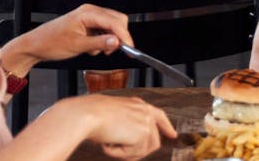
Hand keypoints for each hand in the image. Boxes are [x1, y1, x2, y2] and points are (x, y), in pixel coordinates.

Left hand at [15, 4, 132, 63]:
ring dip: (109, 39)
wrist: (35, 45)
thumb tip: (117, 42)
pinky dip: (102, 39)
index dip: (125, 36)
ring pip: (112, 25)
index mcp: (88, 13)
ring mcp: (88, 16)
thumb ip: (100, 43)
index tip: (130, 49)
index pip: (115, 22)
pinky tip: (91, 47)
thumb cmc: (51, 43)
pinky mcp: (87, 22)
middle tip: (111, 51)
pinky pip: (103, 29)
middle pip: (117, 20)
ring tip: (97, 50)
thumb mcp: (77, 46)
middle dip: (118, 37)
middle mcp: (90, 11)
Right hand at [47, 94, 175, 158]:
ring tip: (109, 145)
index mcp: (137, 104)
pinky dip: (118, 153)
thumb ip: (125, 123)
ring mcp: (146, 122)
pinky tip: (108, 144)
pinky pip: (133, 153)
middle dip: (138, 151)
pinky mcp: (143, 134)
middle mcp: (145, 111)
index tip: (172, 135)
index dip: (166, 127)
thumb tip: (129, 139)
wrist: (86, 114)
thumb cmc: (90, 114)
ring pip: (143, 150)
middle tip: (120, 154)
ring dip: (125, 152)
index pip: (159, 116)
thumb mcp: (111, 115)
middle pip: (153, 140)